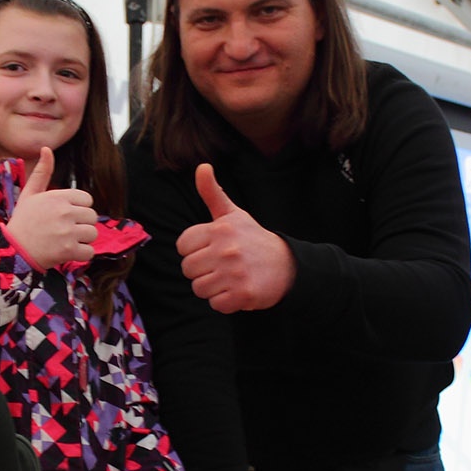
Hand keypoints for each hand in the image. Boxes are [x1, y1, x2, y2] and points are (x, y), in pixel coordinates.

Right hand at [6, 147, 96, 270]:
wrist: (12, 250)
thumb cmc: (23, 221)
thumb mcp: (30, 194)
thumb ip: (41, 172)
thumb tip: (46, 148)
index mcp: (58, 197)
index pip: (87, 199)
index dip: (78, 208)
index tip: (65, 216)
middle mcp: (65, 213)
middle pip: (92, 217)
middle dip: (82, 224)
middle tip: (65, 230)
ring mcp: (68, 232)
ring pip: (92, 233)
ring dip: (83, 239)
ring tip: (66, 241)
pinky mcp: (69, 251)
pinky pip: (89, 252)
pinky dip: (81, 254)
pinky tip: (67, 251)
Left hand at [175, 164, 295, 312]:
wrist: (287, 266)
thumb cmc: (253, 239)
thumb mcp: (233, 214)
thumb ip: (213, 193)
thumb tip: (202, 166)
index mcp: (220, 229)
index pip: (182, 246)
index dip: (195, 250)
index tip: (212, 249)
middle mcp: (227, 250)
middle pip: (188, 269)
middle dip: (202, 270)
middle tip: (223, 266)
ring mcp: (235, 273)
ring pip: (199, 289)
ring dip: (212, 287)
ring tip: (230, 278)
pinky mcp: (243, 294)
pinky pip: (215, 304)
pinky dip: (225, 302)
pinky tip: (237, 290)